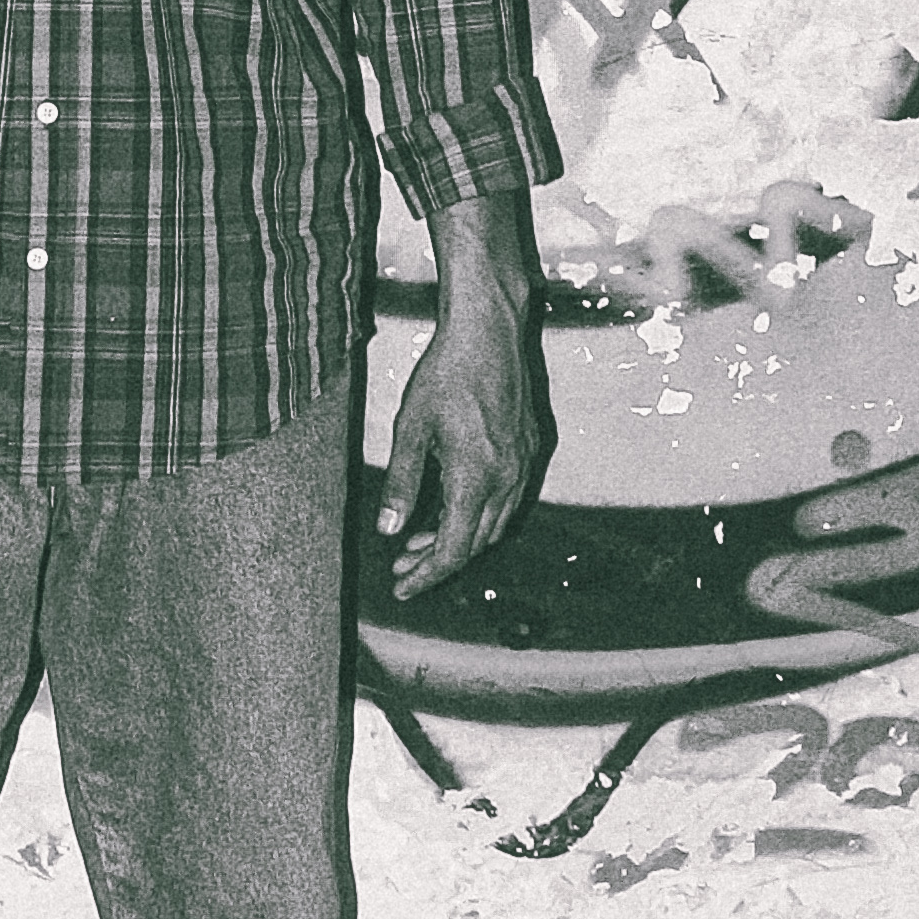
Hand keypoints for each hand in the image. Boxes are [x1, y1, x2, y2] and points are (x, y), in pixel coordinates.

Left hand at [376, 203, 552, 594]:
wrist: (490, 330)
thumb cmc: (446, 373)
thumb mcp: (411, 426)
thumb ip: (401, 482)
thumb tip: (387, 530)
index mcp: (475, 478)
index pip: (453, 550)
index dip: (425, 575)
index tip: (401, 587)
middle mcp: (507, 479)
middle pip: (475, 544)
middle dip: (437, 561)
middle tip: (402, 565)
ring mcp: (524, 464)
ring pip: (494, 525)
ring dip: (459, 539)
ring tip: (419, 539)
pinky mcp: (530, 449)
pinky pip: (508, 500)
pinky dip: (480, 516)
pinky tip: (454, 506)